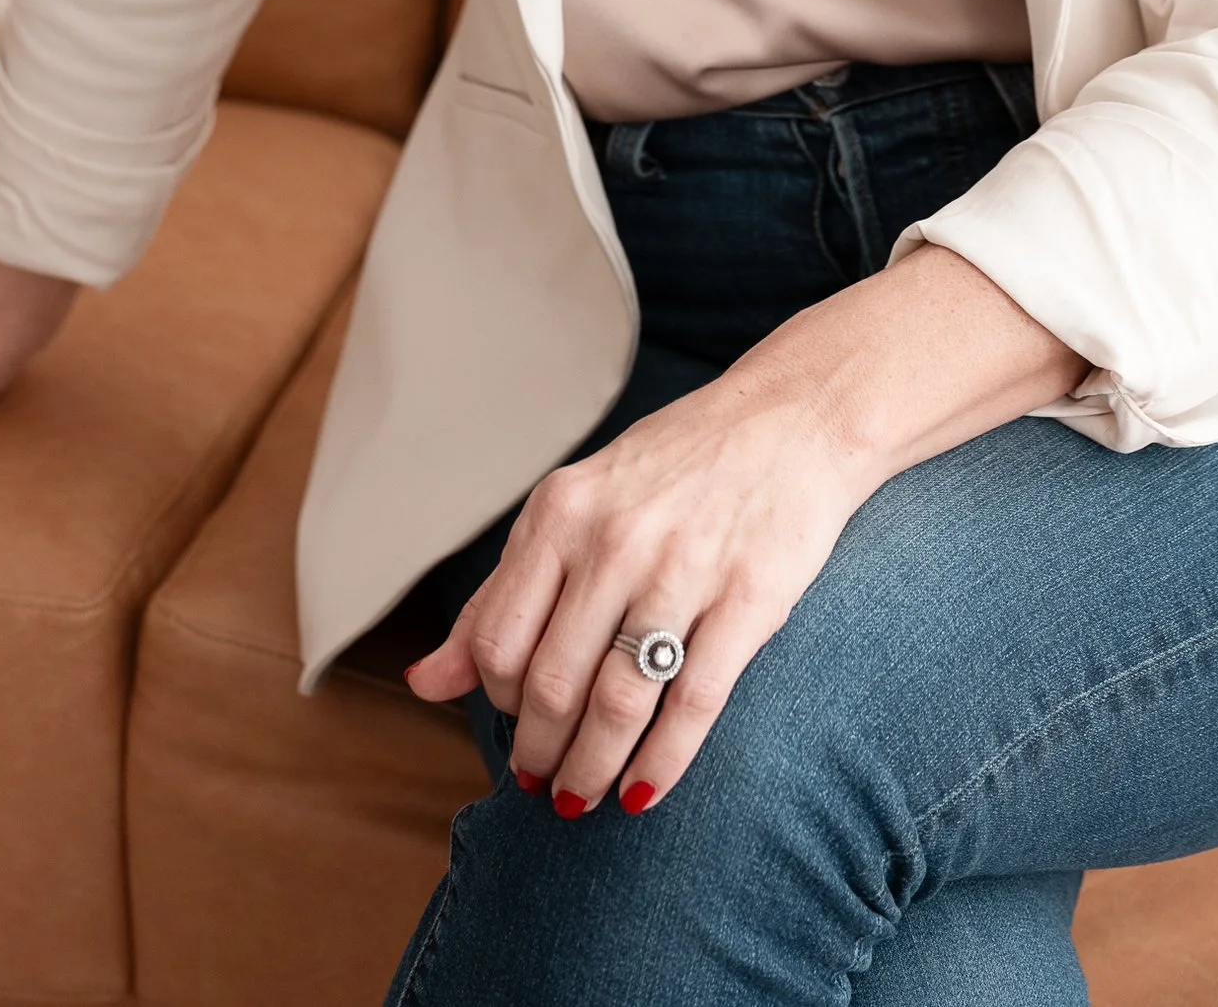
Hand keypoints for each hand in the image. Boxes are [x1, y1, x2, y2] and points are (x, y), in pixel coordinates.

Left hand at [402, 243, 1081, 816]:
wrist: (794, 417)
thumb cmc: (675, 467)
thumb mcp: (574, 505)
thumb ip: (503, 591)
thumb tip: (423, 682)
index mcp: (561, 510)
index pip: (497, 639)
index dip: (496, 702)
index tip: (514, 726)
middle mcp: (614, 538)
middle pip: (552, 682)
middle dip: (540, 751)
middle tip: (543, 784)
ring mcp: (683, 568)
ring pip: (616, 702)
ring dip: (590, 769)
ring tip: (581, 799)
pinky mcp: (749, 598)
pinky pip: (693, 703)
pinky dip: (661, 762)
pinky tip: (643, 791)